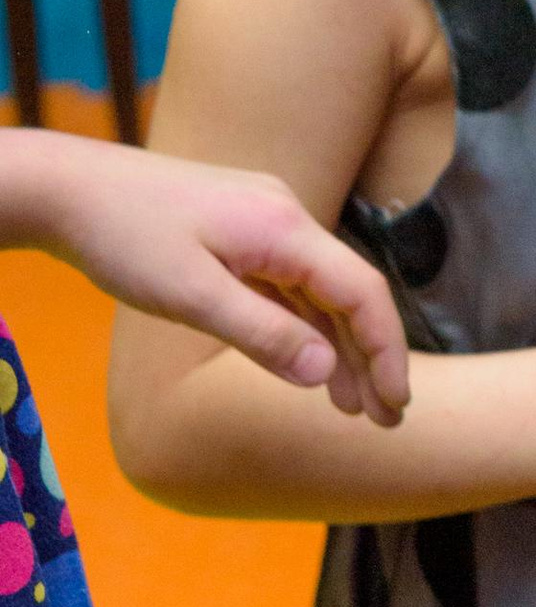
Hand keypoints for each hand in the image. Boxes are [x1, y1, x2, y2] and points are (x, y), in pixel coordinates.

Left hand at [19, 135, 411, 421]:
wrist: (68, 187)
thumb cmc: (123, 237)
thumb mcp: (189, 296)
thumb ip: (261, 334)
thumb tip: (325, 372)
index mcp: (284, 227)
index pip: (362, 291)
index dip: (386, 349)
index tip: (396, 403)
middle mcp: (286, 217)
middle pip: (349, 292)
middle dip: (372, 355)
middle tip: (386, 419)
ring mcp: (264, 221)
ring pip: (319, 291)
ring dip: (337, 346)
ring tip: (351, 407)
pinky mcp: (240, 230)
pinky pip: (288, 284)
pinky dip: (302, 325)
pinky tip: (307, 362)